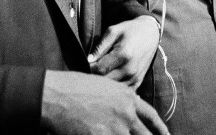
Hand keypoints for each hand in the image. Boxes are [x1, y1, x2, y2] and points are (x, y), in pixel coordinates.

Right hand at [41, 70, 168, 134]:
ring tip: (116, 134)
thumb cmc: (72, 87)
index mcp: (126, 96)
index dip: (160, 128)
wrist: (55, 95)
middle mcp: (126, 113)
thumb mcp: (102, 86)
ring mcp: (115, 128)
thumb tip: (124, 112)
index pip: (151, 116)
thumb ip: (117, 100)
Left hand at [88, 15, 159, 88]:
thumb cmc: (129, 31)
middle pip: (105, 82)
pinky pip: (121, 92)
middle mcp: (130, 69)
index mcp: (123, 55)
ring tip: (100, 73)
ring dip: (103, 84)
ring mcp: (135, 78)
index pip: (99, 69)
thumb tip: (88, 60)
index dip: (88, 68)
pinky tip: (110, 79)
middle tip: (90, 69)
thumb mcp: (113, 31)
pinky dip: (114, 88)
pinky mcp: (138, 82)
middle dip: (94, 77)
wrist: (150, 34)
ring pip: (112, 89)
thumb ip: (100, 47)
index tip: (84, 63)